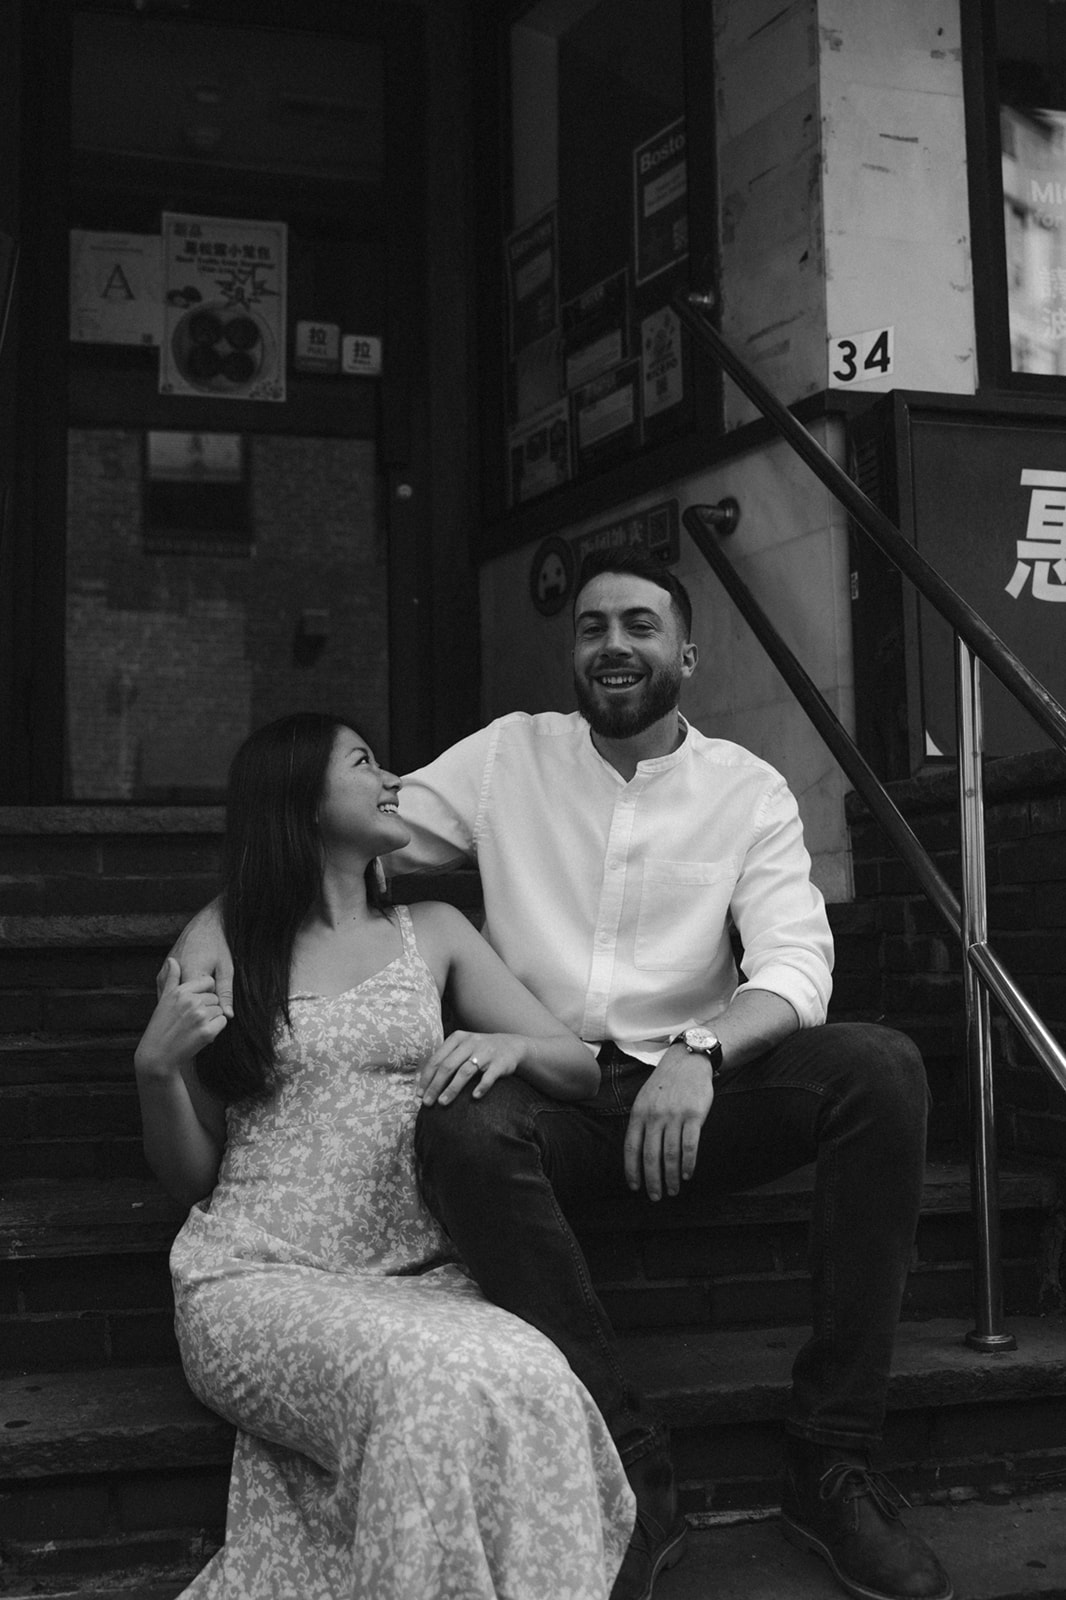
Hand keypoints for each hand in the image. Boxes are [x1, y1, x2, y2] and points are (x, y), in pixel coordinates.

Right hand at [136, 957, 227, 1079]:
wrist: (158, 1055)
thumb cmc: (160, 1026)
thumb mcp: (165, 1000)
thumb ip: (172, 978)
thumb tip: (172, 960)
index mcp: (180, 992)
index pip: (207, 982)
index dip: (205, 992)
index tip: (198, 1002)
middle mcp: (191, 1002)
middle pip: (215, 997)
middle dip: (208, 1007)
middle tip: (192, 1020)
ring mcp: (200, 1016)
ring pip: (220, 1010)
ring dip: (212, 1018)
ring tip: (194, 1027)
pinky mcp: (207, 1032)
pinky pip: (223, 1022)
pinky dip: (216, 1028)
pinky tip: (200, 1034)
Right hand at [164, 900, 232, 1017]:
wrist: (203, 925)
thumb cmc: (217, 945)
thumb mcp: (225, 968)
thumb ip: (225, 991)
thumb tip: (228, 1015)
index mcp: (190, 974)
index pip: (199, 1004)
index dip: (209, 1006)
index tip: (216, 999)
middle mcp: (174, 975)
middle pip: (186, 1004)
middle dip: (199, 1004)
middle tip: (208, 997)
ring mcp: (164, 975)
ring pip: (175, 1001)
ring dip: (186, 1003)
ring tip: (198, 994)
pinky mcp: (161, 975)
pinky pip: (169, 995)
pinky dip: (178, 999)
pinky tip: (189, 994)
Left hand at [420, 1030, 525, 1105]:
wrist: (511, 1046)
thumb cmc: (480, 1050)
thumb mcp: (463, 1047)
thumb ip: (446, 1059)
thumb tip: (425, 1084)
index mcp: (457, 1038)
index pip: (436, 1060)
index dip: (426, 1078)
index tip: (420, 1094)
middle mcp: (470, 1043)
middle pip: (447, 1066)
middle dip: (435, 1086)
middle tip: (427, 1102)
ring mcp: (486, 1052)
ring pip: (465, 1072)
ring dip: (452, 1089)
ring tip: (443, 1102)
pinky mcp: (500, 1063)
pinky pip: (488, 1076)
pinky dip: (481, 1087)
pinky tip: (474, 1097)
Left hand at [624, 1045, 714, 1200]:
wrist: (688, 1061)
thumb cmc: (665, 1083)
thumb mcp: (644, 1098)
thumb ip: (640, 1122)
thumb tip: (635, 1152)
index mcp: (639, 1113)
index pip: (631, 1147)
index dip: (632, 1170)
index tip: (635, 1187)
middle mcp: (655, 1116)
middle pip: (650, 1156)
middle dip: (652, 1180)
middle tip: (655, 1197)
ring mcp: (674, 1115)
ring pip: (670, 1154)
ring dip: (671, 1177)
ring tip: (673, 1191)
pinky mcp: (694, 1114)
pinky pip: (690, 1145)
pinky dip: (688, 1163)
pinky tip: (687, 1174)